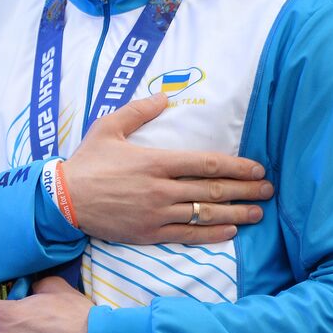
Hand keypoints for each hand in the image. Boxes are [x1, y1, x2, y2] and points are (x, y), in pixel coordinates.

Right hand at [63, 92, 272, 243]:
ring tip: (257, 213)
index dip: (237, 166)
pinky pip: (188, 235)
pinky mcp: (149, 233)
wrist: (63, 200)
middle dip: (246, 190)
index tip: (257, 168)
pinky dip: (212, 233)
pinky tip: (229, 230)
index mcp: (156, 161)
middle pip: (213, 190)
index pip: (207, 163)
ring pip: (205, 213)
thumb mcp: (108, 127)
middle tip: (269, 190)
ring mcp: (157, 214)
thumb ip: (138, 111)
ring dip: (236, 213)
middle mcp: (161, 188)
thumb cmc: (86, 162)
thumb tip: (164, 96)